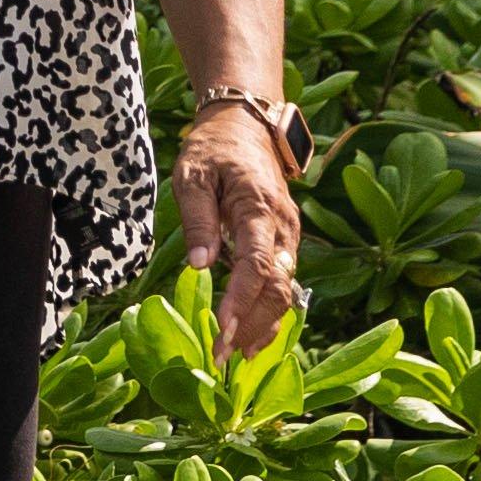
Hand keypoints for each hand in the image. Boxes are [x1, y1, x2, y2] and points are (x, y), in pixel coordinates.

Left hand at [177, 108, 303, 360]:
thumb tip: (199, 267)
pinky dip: (271, 313)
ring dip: (263, 325)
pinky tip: (253, 338)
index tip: (221, 328)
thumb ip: (197, 220)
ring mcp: (289, 234)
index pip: (256, 263)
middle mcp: (282, 225)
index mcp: (258, 206)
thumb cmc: (212, 149)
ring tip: (236, 355)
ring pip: (285, 289)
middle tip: (222, 355)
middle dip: (251, 323)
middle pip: (276, 285)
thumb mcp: (192, 176)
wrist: (245, 125)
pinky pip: (284, 283)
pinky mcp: (285, 241)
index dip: (240, 299)